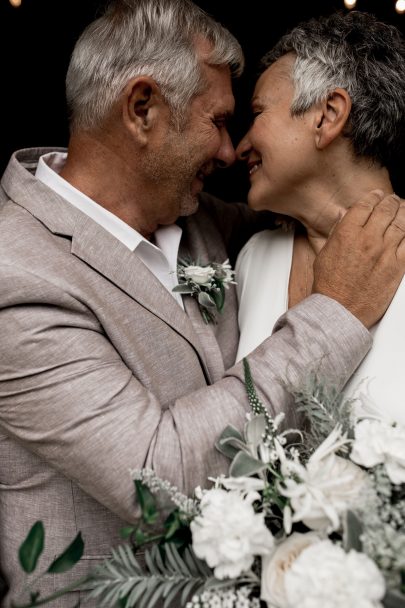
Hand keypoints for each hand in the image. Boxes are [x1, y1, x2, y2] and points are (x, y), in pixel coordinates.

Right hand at [313, 190, 404, 327]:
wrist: (340, 310)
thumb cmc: (330, 286)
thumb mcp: (325, 254)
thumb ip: (337, 234)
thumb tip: (344, 220)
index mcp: (348, 234)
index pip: (364, 206)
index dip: (372, 197)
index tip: (376, 196)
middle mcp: (368, 240)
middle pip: (386, 210)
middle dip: (390, 202)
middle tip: (392, 200)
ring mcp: (385, 253)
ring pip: (401, 223)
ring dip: (403, 213)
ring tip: (403, 209)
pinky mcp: (398, 267)